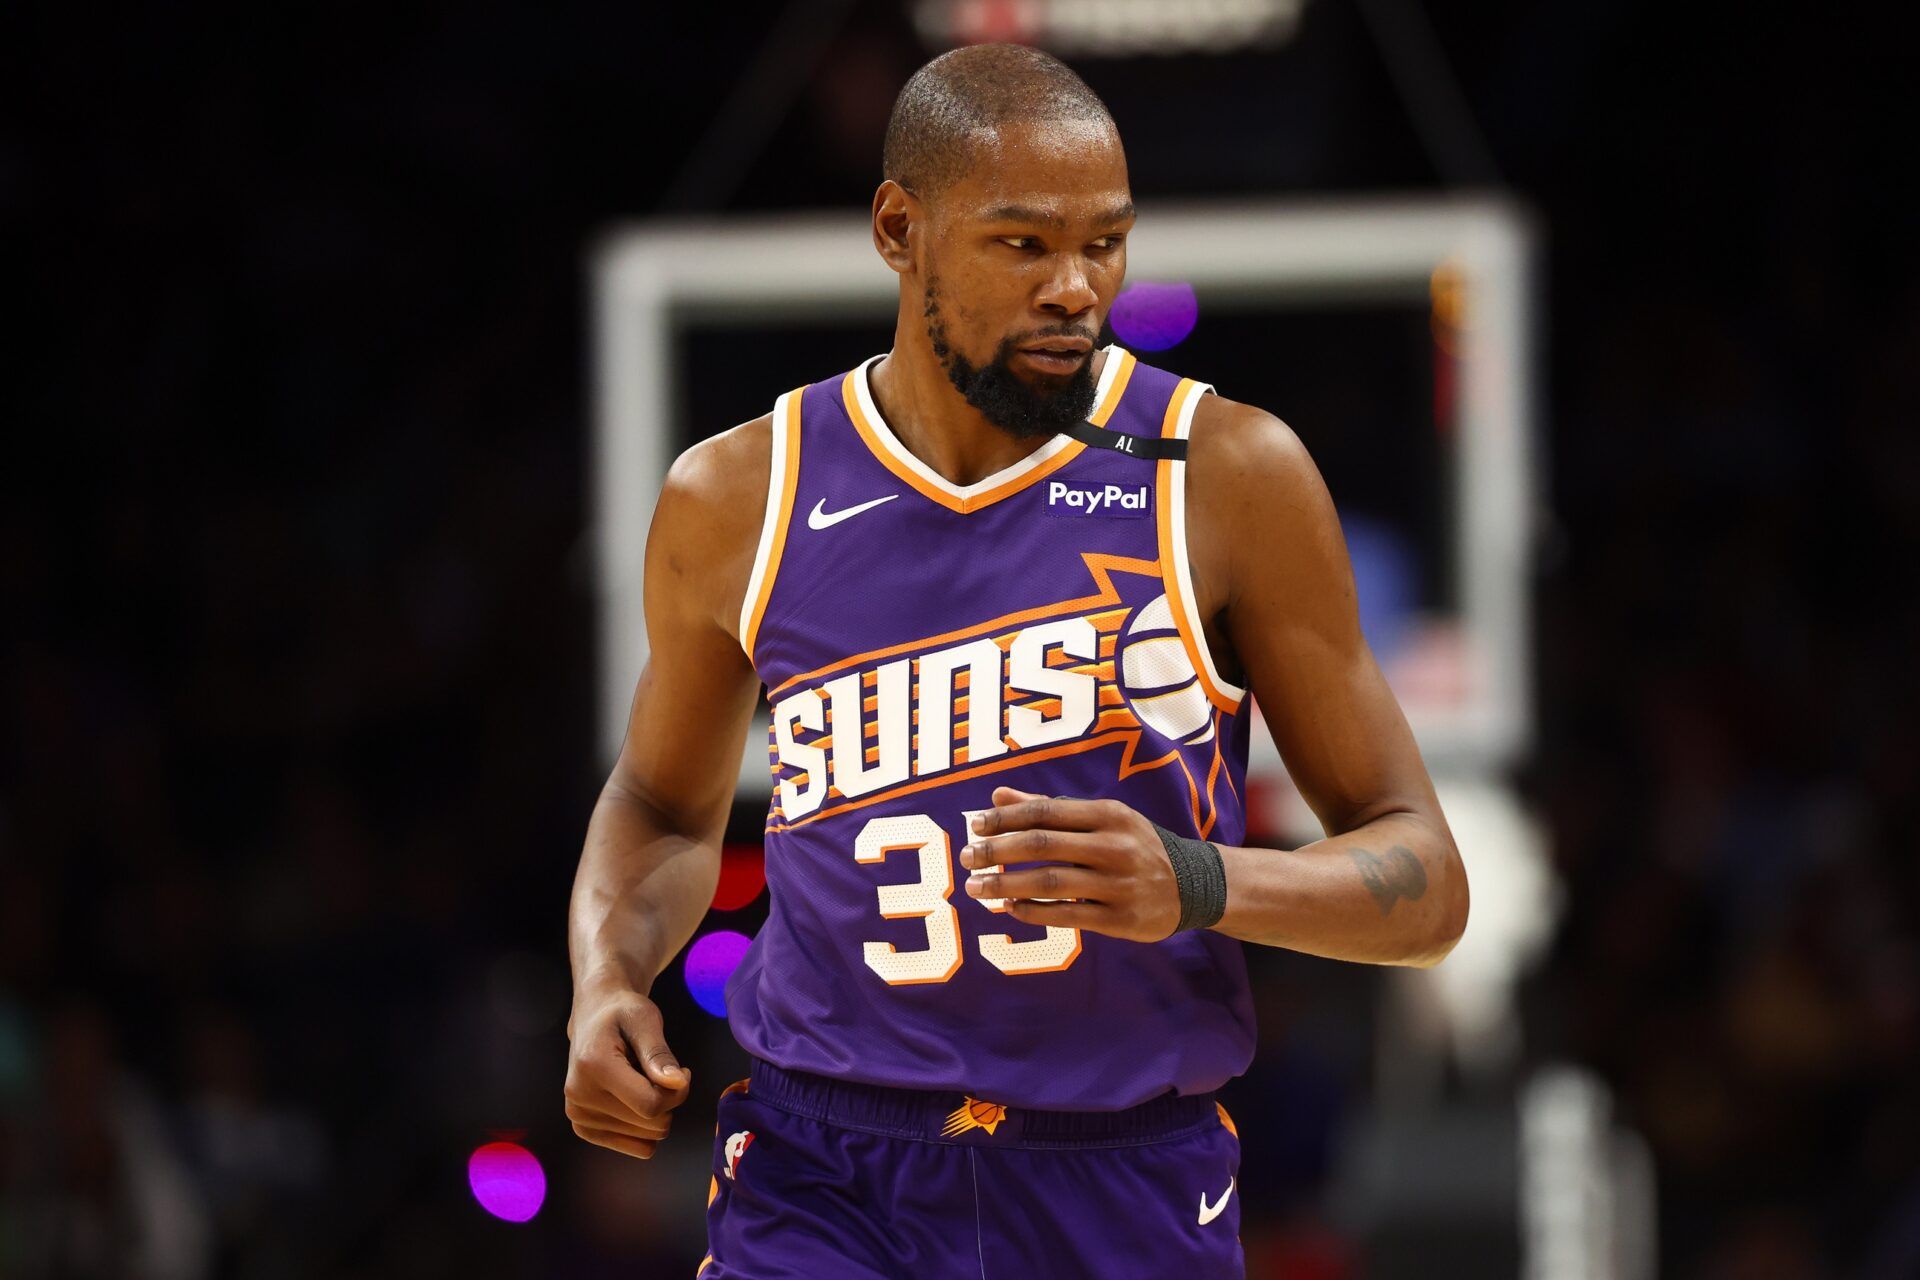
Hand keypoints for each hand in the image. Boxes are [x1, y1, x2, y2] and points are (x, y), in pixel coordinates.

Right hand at [564, 984, 691, 1158]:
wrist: (594, 1017)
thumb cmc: (623, 1014)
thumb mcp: (645, 1020)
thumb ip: (660, 1054)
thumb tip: (678, 1084)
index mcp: (594, 1067)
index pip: (651, 1104)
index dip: (678, 1092)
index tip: (683, 1071)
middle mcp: (579, 1096)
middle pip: (651, 1123)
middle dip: (668, 1100)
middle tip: (661, 1073)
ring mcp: (578, 1115)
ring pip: (647, 1138)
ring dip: (655, 1111)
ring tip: (642, 1081)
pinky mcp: (583, 1128)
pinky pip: (636, 1147)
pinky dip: (645, 1126)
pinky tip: (636, 1099)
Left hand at [960, 785, 1181, 942]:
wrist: (1196, 885)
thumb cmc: (1136, 845)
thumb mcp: (1103, 818)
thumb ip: (1049, 809)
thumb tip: (997, 796)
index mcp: (1108, 814)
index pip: (1045, 812)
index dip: (1005, 819)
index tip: (974, 825)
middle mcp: (1113, 846)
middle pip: (1042, 846)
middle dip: (996, 851)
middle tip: (966, 858)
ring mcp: (1117, 885)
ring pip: (1049, 883)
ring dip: (1005, 886)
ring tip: (976, 888)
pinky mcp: (1120, 919)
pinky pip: (1066, 916)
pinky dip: (1033, 912)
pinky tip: (1009, 909)